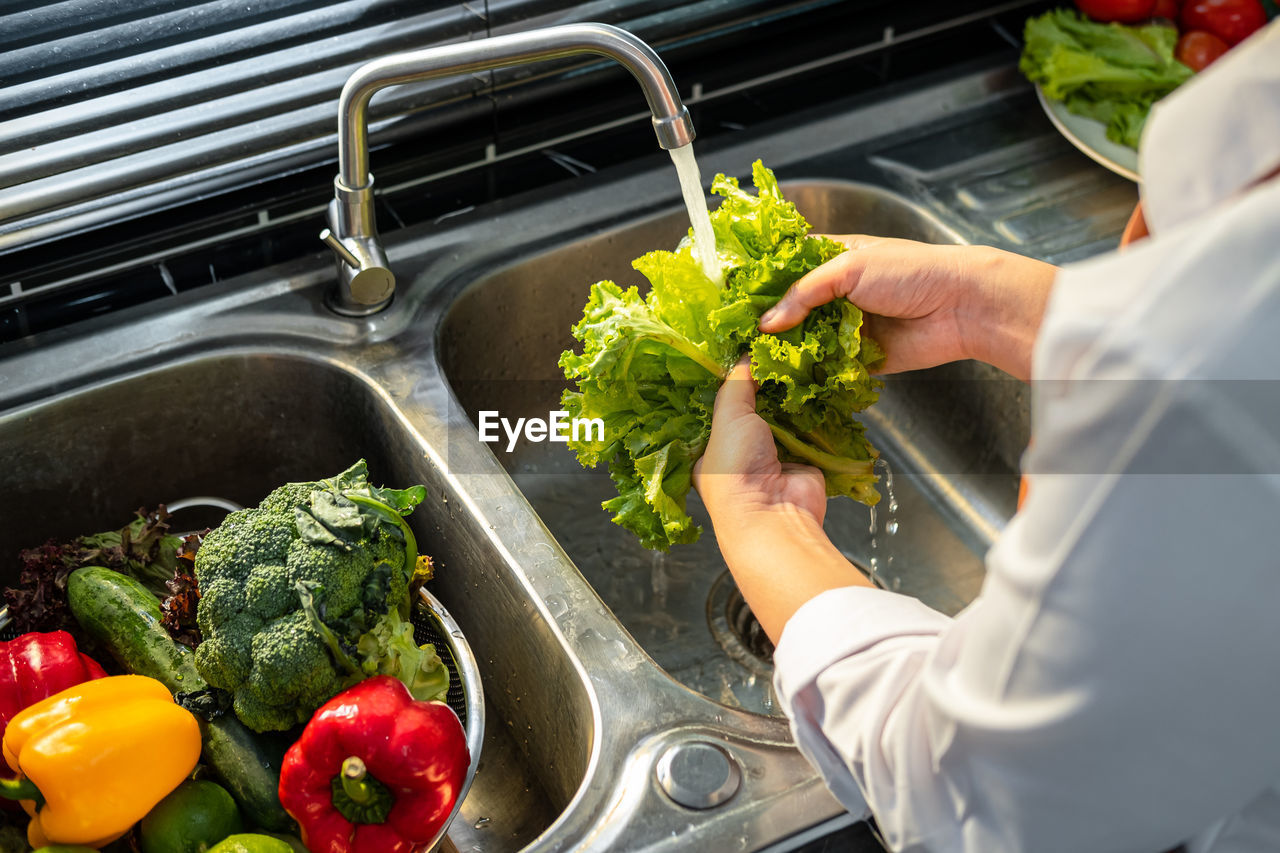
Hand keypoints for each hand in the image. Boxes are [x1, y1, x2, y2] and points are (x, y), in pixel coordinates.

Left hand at [693, 357, 871, 641]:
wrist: (776, 516)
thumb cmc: (737, 472)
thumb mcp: (728, 418)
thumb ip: (737, 385)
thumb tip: (746, 355)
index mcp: (710, 448)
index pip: (717, 407)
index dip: (728, 380)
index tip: (740, 348)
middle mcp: (740, 453)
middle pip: (753, 409)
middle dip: (763, 384)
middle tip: (775, 349)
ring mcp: (773, 456)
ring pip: (782, 416)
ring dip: (790, 394)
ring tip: (798, 358)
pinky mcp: (802, 459)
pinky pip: (808, 428)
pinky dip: (813, 410)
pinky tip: (817, 382)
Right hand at [760, 236, 1057, 381]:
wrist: (961, 307)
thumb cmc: (912, 272)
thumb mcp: (850, 268)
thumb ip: (804, 293)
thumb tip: (767, 322)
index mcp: (832, 260)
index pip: (785, 269)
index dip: (759, 283)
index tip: (730, 299)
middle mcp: (836, 294)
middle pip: (790, 310)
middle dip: (767, 324)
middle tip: (734, 338)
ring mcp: (847, 327)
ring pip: (806, 341)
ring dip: (786, 352)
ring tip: (754, 363)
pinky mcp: (860, 358)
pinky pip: (828, 368)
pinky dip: (812, 375)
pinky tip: (787, 381)